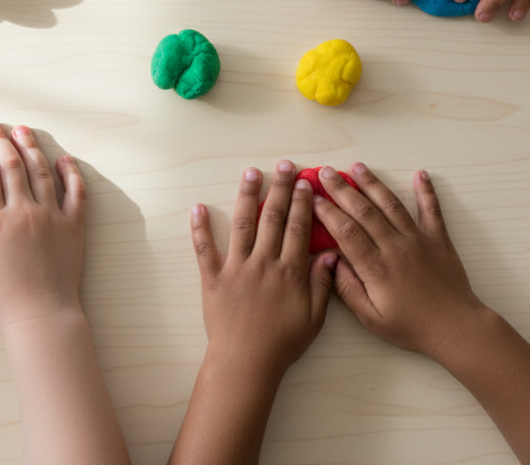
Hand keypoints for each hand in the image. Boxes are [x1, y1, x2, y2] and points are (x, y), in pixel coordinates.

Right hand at [0, 122, 85, 325]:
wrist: (40, 313)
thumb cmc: (0, 293)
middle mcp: (22, 211)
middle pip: (10, 163)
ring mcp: (50, 215)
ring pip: (41, 170)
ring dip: (30, 146)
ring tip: (21, 130)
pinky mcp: (73, 224)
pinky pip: (75, 191)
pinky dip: (70, 172)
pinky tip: (63, 158)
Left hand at [191, 162, 334, 378]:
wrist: (246, 363)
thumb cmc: (282, 343)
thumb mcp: (314, 318)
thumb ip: (323, 284)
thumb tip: (331, 254)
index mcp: (290, 272)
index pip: (298, 228)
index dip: (303, 203)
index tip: (306, 183)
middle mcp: (263, 263)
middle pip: (273, 217)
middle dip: (281, 188)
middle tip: (285, 165)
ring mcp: (236, 268)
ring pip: (242, 224)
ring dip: (246, 195)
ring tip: (251, 172)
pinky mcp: (213, 278)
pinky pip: (205, 249)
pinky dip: (199, 228)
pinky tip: (197, 207)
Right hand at [311, 165, 489, 364]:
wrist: (455, 328)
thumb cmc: (412, 327)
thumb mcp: (371, 318)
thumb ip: (348, 289)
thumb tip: (331, 261)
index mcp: (376, 268)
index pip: (345, 231)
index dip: (327, 212)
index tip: (313, 198)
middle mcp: (395, 247)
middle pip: (363, 211)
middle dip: (341, 189)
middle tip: (326, 172)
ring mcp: (418, 239)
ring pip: (391, 204)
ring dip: (373, 183)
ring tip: (357, 167)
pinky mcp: (438, 239)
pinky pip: (431, 209)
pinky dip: (426, 191)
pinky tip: (420, 174)